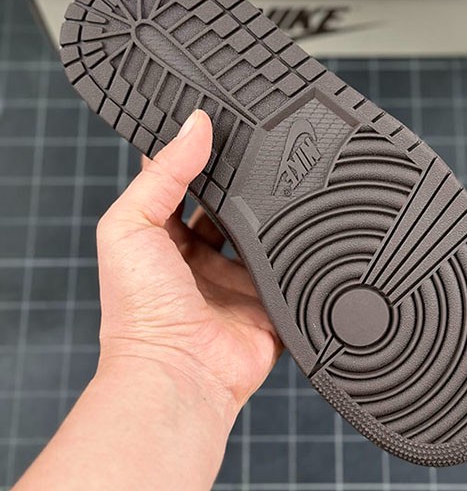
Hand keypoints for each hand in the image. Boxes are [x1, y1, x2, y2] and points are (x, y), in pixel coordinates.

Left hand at [95, 110, 282, 417]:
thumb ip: (161, 175)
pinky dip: (295, 251)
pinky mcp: (268, 300)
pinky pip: (288, 268)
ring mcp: (237, 280)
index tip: (221, 128)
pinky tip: (306, 227)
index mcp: (165, 239)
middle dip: (243, 186)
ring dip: (272, 217)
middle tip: (264, 154)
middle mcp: (201, 258)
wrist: (179, 373)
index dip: (200, 158)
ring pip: (263, 235)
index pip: (186, 185)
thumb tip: (194, 125)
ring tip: (287, 186)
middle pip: (230, 208)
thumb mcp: (129, 225)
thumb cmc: (138, 310)